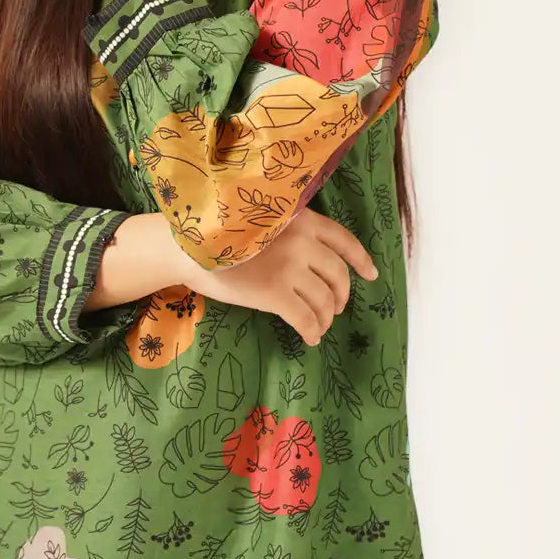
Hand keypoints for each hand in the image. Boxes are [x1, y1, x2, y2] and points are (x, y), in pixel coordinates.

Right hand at [168, 207, 378, 345]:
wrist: (187, 247)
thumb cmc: (220, 235)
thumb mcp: (263, 220)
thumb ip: (291, 232)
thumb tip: (314, 262)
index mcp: (302, 219)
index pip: (344, 240)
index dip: (361, 260)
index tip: (371, 275)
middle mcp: (302, 241)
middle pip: (337, 275)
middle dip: (341, 296)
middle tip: (334, 308)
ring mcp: (290, 268)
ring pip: (324, 300)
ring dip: (325, 318)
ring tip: (319, 326)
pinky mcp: (275, 294)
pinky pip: (305, 319)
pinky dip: (312, 331)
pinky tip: (309, 338)